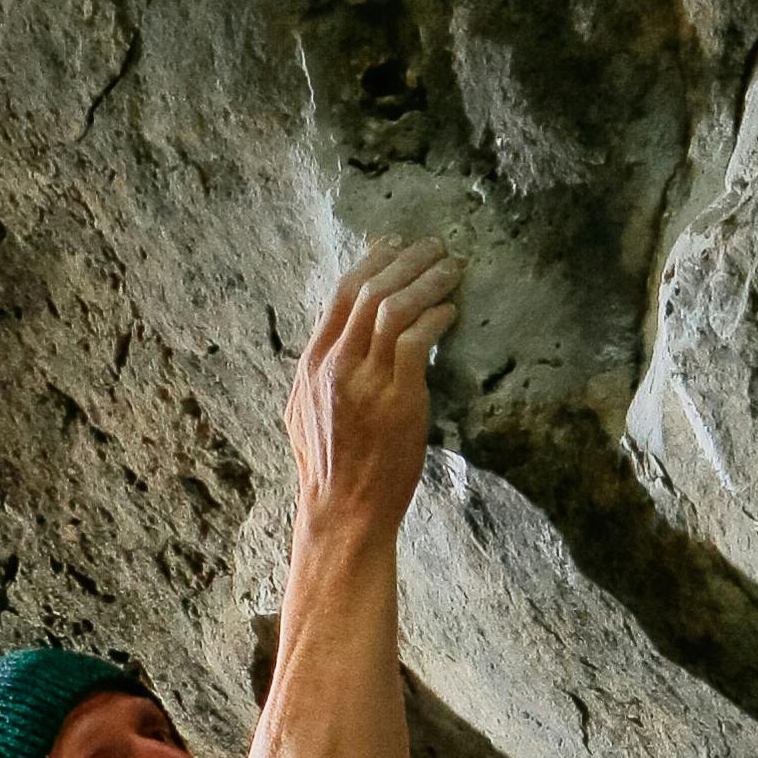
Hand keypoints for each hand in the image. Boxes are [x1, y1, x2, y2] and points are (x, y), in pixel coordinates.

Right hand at [287, 238, 458, 542]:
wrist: (343, 513)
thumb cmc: (331, 471)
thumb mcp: (306, 415)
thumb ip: (320, 375)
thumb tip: (336, 346)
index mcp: (312, 364)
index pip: (340, 294)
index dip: (370, 262)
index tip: (393, 244)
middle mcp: (335, 365)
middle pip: (369, 290)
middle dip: (405, 260)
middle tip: (434, 245)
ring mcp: (365, 381)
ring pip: (394, 308)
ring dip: (427, 281)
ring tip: (452, 269)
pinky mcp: (397, 400)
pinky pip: (417, 341)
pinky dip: (436, 318)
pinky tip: (451, 311)